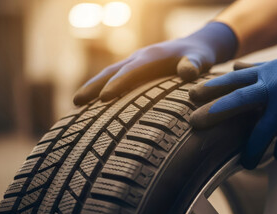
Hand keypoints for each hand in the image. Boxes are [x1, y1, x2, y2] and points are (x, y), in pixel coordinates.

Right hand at [73, 22, 236, 104]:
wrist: (197, 46)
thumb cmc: (200, 56)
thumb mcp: (201, 59)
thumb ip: (194, 65)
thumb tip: (187, 72)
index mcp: (152, 57)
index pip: (132, 71)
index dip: (118, 83)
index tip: (104, 98)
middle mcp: (139, 58)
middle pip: (112, 71)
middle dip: (94, 86)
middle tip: (76, 103)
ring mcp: (135, 63)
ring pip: (109, 74)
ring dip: (92, 87)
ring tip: (76, 104)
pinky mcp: (136, 70)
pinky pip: (115, 78)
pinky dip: (102, 88)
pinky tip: (94, 104)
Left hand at [189, 26, 276, 168]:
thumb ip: (258, 69)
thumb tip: (236, 67)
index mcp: (266, 71)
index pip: (233, 79)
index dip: (211, 87)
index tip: (191, 96)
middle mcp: (274, 82)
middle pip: (238, 98)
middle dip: (215, 112)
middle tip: (194, 123)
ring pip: (264, 127)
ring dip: (253, 147)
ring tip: (245, 163)